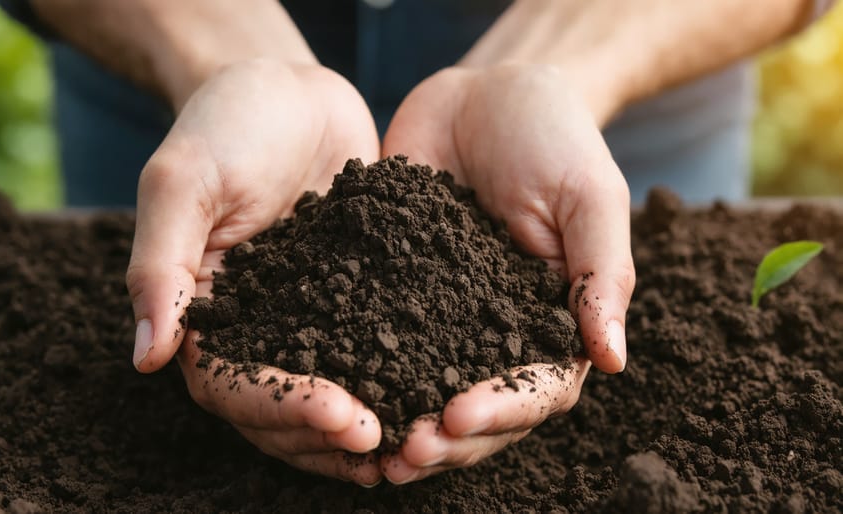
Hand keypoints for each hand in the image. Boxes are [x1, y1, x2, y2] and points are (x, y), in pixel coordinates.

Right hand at [125, 60, 382, 483]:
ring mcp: (309, 319)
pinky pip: (374, 351)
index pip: (231, 386)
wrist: (293, 91)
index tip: (340, 414)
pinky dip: (399, 381)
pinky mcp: (357, 300)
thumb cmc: (227, 124)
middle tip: (385, 442)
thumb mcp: (185, 180)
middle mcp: (256, 328)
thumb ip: (162, 265)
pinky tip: (435, 399)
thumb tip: (146, 356)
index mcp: (206, 313)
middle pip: (281, 411)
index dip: (281, 410)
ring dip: (364, 429)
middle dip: (329, 433)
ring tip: (414, 449)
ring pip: (329, 395)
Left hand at [380, 65, 634, 481]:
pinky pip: (378, 341)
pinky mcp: (395, 294)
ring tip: (368, 448)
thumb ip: (599, 273)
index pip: (537, 389)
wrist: (484, 92)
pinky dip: (359, 373)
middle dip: (445, 439)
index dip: (502, 411)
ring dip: (400, 424)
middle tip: (403, 455)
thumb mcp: (589, 195)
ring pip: (425, 390)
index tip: (458, 415)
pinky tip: (332, 391)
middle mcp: (498, 333)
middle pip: (478, 410)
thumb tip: (613, 359)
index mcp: (553, 321)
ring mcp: (444, 317)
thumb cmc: (553, 136)